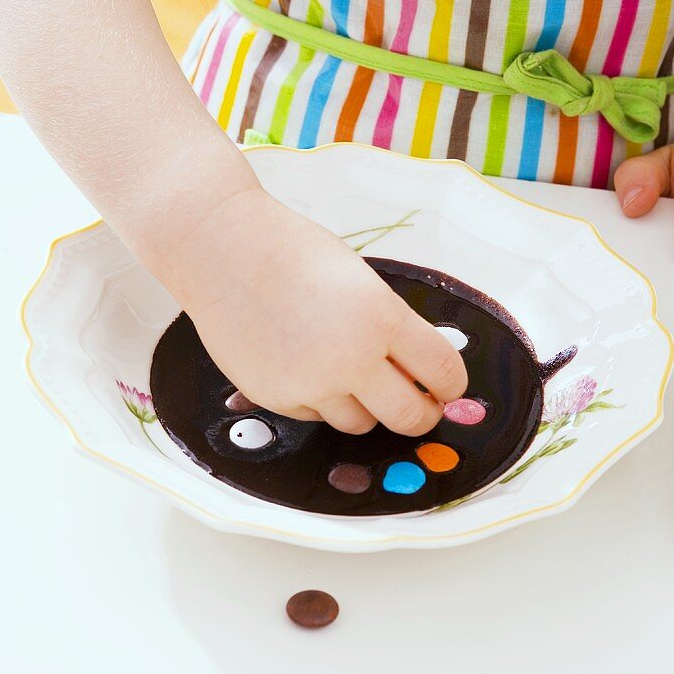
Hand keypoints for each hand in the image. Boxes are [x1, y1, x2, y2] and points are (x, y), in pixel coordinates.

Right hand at [165, 187, 467, 434]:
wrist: (221, 249)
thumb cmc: (294, 253)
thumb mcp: (361, 281)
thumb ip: (391, 327)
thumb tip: (419, 371)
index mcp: (381, 317)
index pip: (442, 372)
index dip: (452, 385)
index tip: (449, 387)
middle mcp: (350, 358)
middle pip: (410, 417)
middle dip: (423, 415)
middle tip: (423, 407)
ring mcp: (310, 384)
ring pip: (362, 424)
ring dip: (368, 407)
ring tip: (354, 376)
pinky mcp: (276, 399)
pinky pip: (317, 415)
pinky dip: (322, 399)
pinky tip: (307, 364)